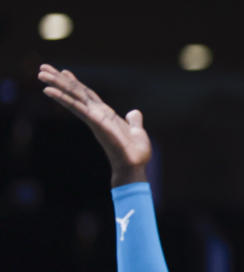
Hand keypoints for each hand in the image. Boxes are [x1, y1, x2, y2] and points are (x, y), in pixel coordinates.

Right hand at [37, 64, 150, 185]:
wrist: (135, 165)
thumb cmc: (135, 153)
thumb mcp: (136, 132)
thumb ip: (134, 122)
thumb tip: (134, 113)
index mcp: (105, 114)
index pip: (88, 94)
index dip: (76, 83)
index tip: (64, 72)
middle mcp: (96, 114)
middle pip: (76, 93)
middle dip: (60, 80)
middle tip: (42, 68)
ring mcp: (94, 118)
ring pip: (72, 97)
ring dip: (57, 85)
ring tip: (41, 74)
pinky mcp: (94, 122)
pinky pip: (77, 108)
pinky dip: (64, 98)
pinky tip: (49, 91)